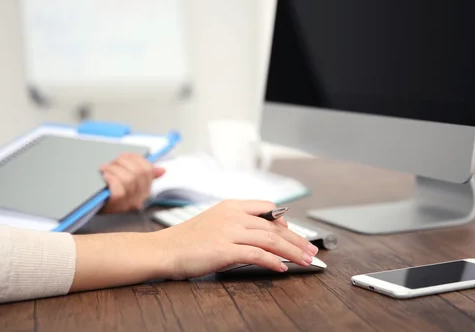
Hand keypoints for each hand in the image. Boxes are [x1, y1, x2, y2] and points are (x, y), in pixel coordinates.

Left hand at [99, 153, 165, 212]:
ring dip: (114, 169)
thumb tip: (162, 170)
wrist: (94, 209)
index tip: (125, 156)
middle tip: (112, 162)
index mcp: (145, 189)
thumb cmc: (112, 194)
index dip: (136, 159)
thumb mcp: (131, 185)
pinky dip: (111, 179)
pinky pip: (118, 190)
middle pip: (138, 173)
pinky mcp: (116, 205)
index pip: (148, 170)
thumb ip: (146, 176)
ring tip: (105, 168)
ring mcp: (128, 203)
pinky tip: (104, 176)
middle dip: (123, 162)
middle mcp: (139, 198)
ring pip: (128, 179)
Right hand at [152, 200, 319, 279]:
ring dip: (292, 251)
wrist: (163, 249)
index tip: (295, 234)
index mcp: (231, 206)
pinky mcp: (225, 250)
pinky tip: (282, 268)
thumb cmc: (186, 240)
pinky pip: (257, 254)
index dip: (285, 222)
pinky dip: (273, 262)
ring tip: (305, 260)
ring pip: (271, 240)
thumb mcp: (213, 221)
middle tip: (311, 250)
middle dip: (297, 239)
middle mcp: (233, 215)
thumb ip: (235, 223)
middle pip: (274, 226)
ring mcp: (229, 232)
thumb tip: (259, 235)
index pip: (268, 208)